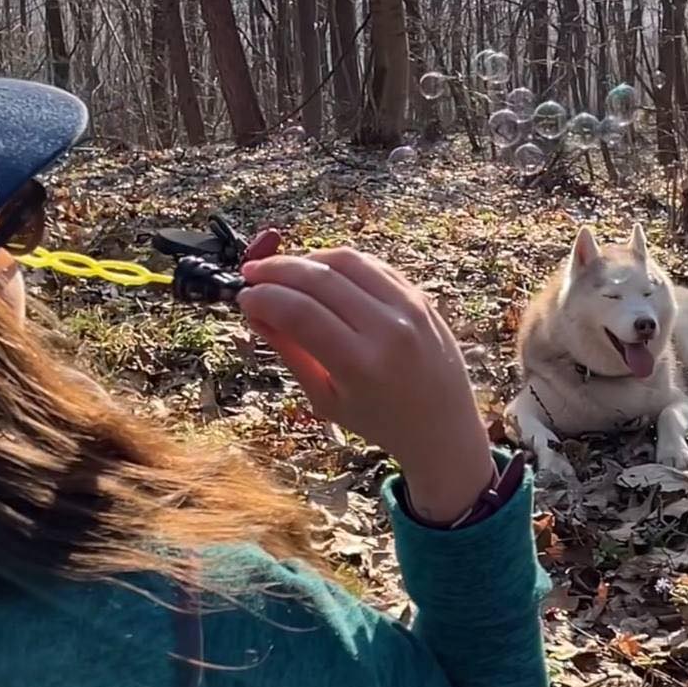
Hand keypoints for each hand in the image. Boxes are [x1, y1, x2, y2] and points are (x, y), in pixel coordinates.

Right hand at [238, 248, 493, 522]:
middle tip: (252, 273)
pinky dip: (339, 263)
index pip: (299, 312)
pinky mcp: (419, 296)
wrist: (443, 427)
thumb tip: (254, 310)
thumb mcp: (325, 398)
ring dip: (306, 259)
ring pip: (346, 261)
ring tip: (282, 272)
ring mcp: (408, 308)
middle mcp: (388, 329)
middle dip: (277, 270)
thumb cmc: (378, 420)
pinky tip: (318, 272)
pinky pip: (371, 265)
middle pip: (319, 279)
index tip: (244, 297)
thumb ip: (290, 351)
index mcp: (361, 364)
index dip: (264, 298)